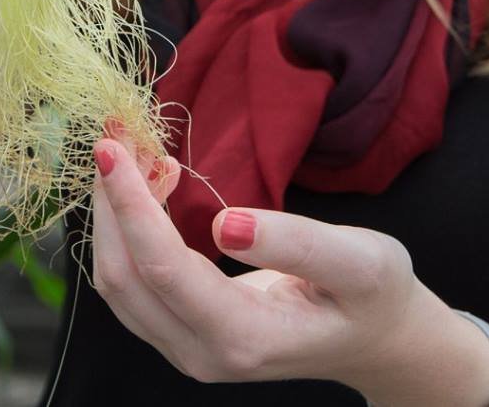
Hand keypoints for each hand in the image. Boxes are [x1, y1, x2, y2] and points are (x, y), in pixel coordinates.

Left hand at [88, 132, 485, 400]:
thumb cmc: (374, 296)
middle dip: (111, 202)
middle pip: (124, 278)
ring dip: (112, 215)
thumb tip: (227, 224)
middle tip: (117, 135)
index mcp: (244, 339)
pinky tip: (146, 188)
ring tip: (129, 154)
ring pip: (119, 285)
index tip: (113, 148)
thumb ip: (299, 245)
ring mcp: (187, 351)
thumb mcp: (361, 262)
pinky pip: (133, 284)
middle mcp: (203, 354)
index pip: (162, 269)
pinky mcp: (182, 335)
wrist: (377, 341)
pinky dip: (126, 232)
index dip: (131, 206)